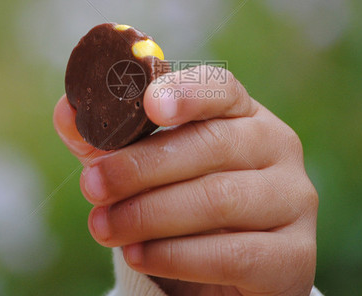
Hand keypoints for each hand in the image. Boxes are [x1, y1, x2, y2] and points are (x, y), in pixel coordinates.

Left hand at [54, 66, 317, 295]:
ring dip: (150, 213)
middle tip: (92, 186)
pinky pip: (233, 254)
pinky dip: (176, 255)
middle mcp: (278, 148)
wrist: (230, 271)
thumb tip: (66, 112)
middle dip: (143, 166)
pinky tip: (139, 254)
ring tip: (103, 227)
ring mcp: (294, 201)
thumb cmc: (186, 204)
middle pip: (212, 144)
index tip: (149, 104)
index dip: (186, 93)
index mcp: (245, 115)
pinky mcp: (295, 257)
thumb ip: (111, 141)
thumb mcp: (147, 169)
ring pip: (218, 198)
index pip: (222, 89)